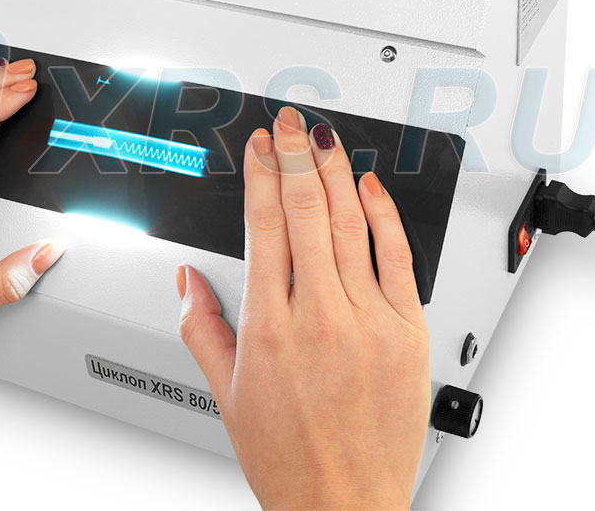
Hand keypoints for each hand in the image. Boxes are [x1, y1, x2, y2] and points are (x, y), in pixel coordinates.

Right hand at [177, 106, 429, 509]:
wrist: (345, 505)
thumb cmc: (289, 458)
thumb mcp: (227, 394)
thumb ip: (202, 328)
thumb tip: (187, 279)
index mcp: (269, 328)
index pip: (264, 227)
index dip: (260, 176)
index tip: (258, 147)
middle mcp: (319, 317)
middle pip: (306, 212)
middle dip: (294, 157)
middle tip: (289, 123)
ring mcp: (369, 322)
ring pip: (351, 225)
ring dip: (335, 173)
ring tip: (323, 138)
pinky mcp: (407, 333)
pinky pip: (397, 259)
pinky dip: (384, 217)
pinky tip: (371, 187)